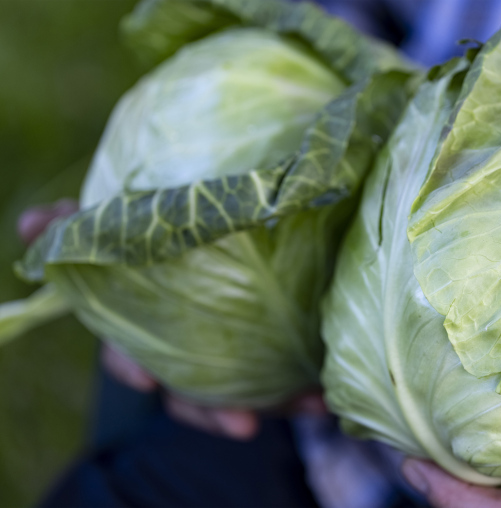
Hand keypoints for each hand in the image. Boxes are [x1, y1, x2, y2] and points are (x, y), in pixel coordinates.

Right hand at [19, 200, 325, 440]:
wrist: (222, 237)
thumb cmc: (166, 234)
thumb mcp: (125, 222)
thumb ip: (80, 223)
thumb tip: (28, 224)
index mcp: (151, 320)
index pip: (129, 354)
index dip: (135, 368)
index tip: (148, 382)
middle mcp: (182, 346)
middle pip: (187, 392)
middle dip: (211, 412)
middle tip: (242, 424)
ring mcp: (219, 354)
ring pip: (239, 394)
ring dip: (275, 405)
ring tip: (309, 407)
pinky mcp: (259, 356)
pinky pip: (279, 380)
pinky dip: (300, 392)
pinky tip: (325, 396)